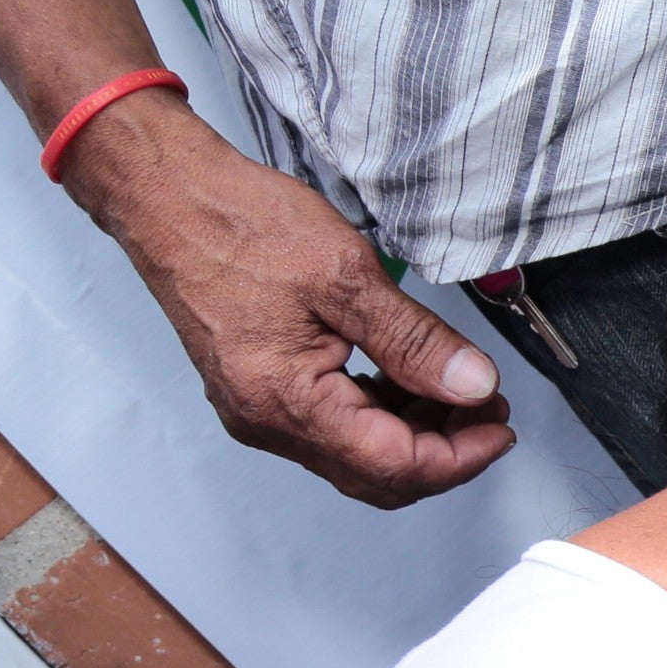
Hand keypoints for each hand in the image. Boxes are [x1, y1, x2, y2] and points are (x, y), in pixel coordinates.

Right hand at [58, 88, 514, 507]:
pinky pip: (331, 424)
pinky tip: (408, 378)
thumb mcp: (346, 276)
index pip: (393, 464)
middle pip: (376, 472)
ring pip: (356, 451)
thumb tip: (472, 384)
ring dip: (414, 430)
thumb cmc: (238, 223)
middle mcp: (265, 420)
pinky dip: (379, 409)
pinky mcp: (256, 388)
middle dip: (443, 449)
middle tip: (488, 410)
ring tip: (458, 388)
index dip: (459, 455)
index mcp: (284, 402)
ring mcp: (256, 408)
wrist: (167, 195)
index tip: (500, 427)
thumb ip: (415, 340)